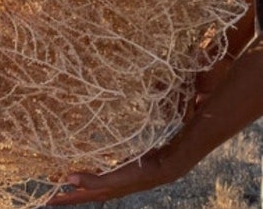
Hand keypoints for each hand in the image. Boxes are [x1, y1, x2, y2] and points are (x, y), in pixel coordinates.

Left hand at [46, 146, 183, 204]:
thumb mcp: (114, 178)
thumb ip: (92, 180)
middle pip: (80, 192)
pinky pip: (97, 173)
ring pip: (88, 182)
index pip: (77, 198)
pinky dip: (88, 171)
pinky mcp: (117, 172)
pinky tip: (85, 165)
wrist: (162, 167)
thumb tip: (68, 180)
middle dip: (65, 191)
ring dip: (75, 180)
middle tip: (49, 185)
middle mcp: (106, 189)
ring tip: (61, 174)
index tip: (46, 201)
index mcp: (102, 193)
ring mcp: (112, 181)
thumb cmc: (139, 173)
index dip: (61, 199)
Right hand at [48, 44, 262, 205]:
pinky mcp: (166, 166)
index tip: (66, 177)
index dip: (94, 178)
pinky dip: (101, 181)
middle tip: (51, 200)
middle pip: (114, 187)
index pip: (120, 172)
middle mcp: (158, 168)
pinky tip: (78, 181)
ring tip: (57, 196)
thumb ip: (161, 94)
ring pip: (116, 187)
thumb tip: (152, 84)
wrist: (229, 101)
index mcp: (156, 155)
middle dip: (81, 195)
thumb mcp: (173, 94)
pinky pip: (128, 177)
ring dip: (84, 192)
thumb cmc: (207, 92)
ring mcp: (161, 170)